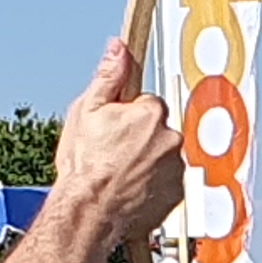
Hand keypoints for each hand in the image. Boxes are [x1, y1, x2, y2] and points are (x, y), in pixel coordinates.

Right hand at [52, 37, 183, 233]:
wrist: (89, 213)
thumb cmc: (85, 166)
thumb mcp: (87, 111)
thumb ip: (109, 77)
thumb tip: (119, 49)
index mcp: (151, 113)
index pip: (147, 104)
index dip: (127, 116)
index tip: (113, 130)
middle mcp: (171, 139)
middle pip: (158, 130)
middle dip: (140, 139)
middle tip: (113, 154)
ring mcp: (176, 169)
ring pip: (164, 156)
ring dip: (148, 162)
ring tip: (120, 175)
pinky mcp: (177, 195)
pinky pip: (168, 183)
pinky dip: (154, 185)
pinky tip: (130, 190)